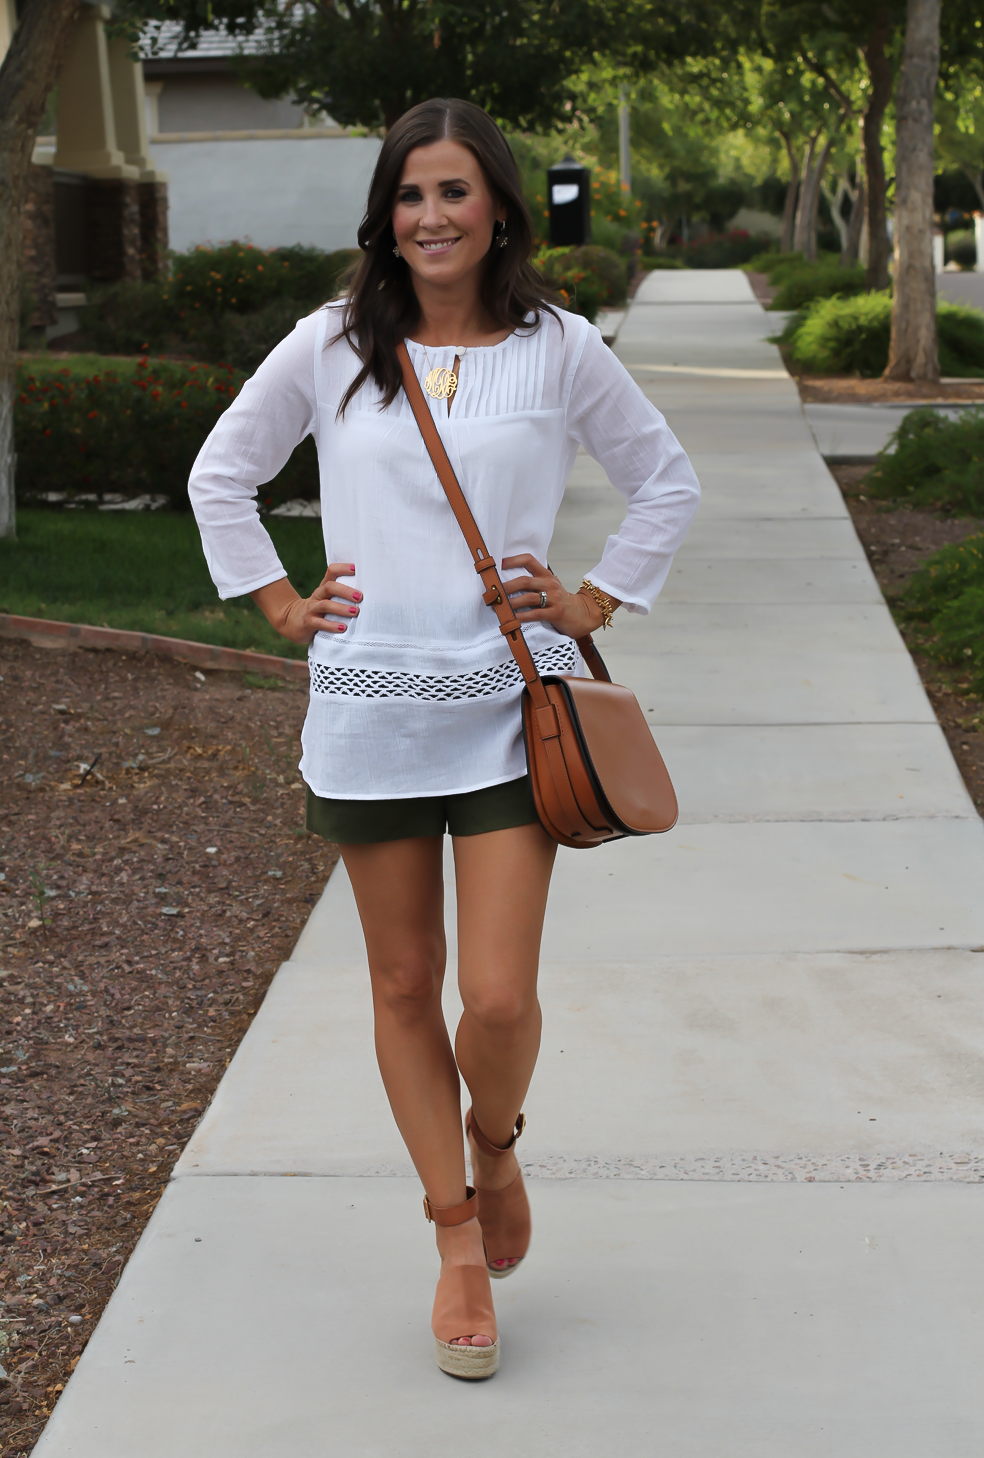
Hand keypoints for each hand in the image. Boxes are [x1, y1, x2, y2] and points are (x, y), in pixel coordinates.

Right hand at [250, 564, 361, 645]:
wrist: (291, 622)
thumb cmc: (318, 611)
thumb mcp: (328, 600)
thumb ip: (342, 596)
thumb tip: (370, 596)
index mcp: (324, 588)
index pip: (332, 572)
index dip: (343, 568)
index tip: (356, 569)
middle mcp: (318, 596)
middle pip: (330, 587)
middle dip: (345, 591)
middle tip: (360, 597)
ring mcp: (311, 609)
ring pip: (325, 605)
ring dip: (341, 608)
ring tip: (355, 612)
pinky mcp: (308, 623)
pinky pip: (320, 623)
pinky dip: (332, 626)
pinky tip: (343, 628)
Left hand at [501, 554, 619, 638]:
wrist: (585, 613)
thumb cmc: (562, 602)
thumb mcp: (550, 587)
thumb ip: (534, 584)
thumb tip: (508, 585)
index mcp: (546, 576)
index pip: (529, 560)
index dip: (513, 560)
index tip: (498, 564)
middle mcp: (550, 584)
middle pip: (524, 581)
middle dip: (506, 586)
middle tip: (493, 592)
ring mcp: (554, 598)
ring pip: (528, 598)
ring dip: (511, 602)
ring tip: (500, 606)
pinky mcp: (556, 613)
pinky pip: (536, 614)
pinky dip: (522, 617)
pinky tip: (513, 619)